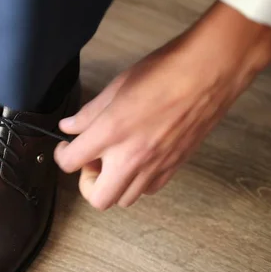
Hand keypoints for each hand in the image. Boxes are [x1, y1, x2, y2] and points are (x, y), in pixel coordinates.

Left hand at [54, 1, 270, 209]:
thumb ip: (89, 113)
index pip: (70, 162)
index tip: (64, 147)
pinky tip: (137, 160)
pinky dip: (138, 182)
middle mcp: (132, 156)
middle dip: (87, 184)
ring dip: (113, 184)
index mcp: (111, 132)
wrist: (210, 72)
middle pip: (98, 199)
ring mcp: (156, 166)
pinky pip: (149, 190)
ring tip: (115, 159)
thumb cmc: (165, 72)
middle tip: (90, 162)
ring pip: (124, 199)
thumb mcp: (116, 87)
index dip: (60, 155)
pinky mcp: (175, 167)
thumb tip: (70, 127)